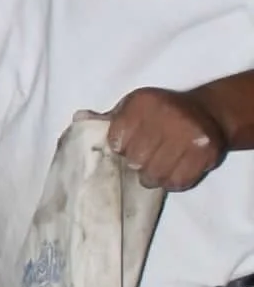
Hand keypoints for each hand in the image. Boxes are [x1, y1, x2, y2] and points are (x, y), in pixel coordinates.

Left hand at [106, 87, 226, 192]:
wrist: (207, 113)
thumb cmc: (161, 113)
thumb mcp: (133, 107)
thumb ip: (107, 118)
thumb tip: (79, 120)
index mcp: (143, 103)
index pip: (116, 142)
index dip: (121, 148)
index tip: (129, 145)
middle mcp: (168, 116)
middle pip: (135, 161)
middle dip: (137, 164)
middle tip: (147, 157)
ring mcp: (189, 136)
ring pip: (154, 176)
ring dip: (154, 176)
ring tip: (160, 164)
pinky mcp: (205, 154)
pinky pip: (177, 183)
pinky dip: (173, 182)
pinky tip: (175, 168)